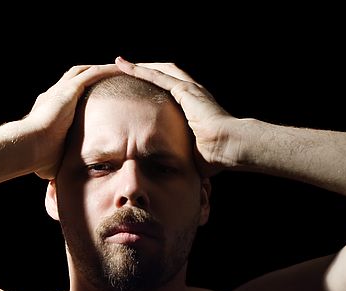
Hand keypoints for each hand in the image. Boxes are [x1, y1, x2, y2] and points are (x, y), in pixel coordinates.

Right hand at [24, 64, 120, 178]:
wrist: (28, 147)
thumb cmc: (38, 158)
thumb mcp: (52, 160)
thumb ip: (58, 164)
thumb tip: (60, 184)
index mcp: (50, 110)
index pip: (69, 98)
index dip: (82, 95)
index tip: (96, 98)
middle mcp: (54, 95)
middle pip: (77, 78)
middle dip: (93, 76)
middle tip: (110, 77)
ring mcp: (60, 91)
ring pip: (85, 72)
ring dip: (102, 70)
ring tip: (119, 69)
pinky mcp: (68, 90)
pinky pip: (91, 74)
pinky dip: (105, 71)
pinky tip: (120, 69)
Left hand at [115, 57, 238, 175]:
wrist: (228, 147)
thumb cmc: (215, 157)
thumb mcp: (190, 155)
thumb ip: (179, 157)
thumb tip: (171, 174)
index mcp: (191, 108)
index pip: (165, 93)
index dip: (148, 89)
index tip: (132, 91)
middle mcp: (190, 94)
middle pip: (159, 76)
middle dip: (139, 72)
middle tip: (117, 70)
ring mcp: (188, 89)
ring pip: (156, 71)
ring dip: (135, 67)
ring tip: (116, 63)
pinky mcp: (184, 89)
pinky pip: (156, 75)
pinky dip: (138, 69)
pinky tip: (122, 64)